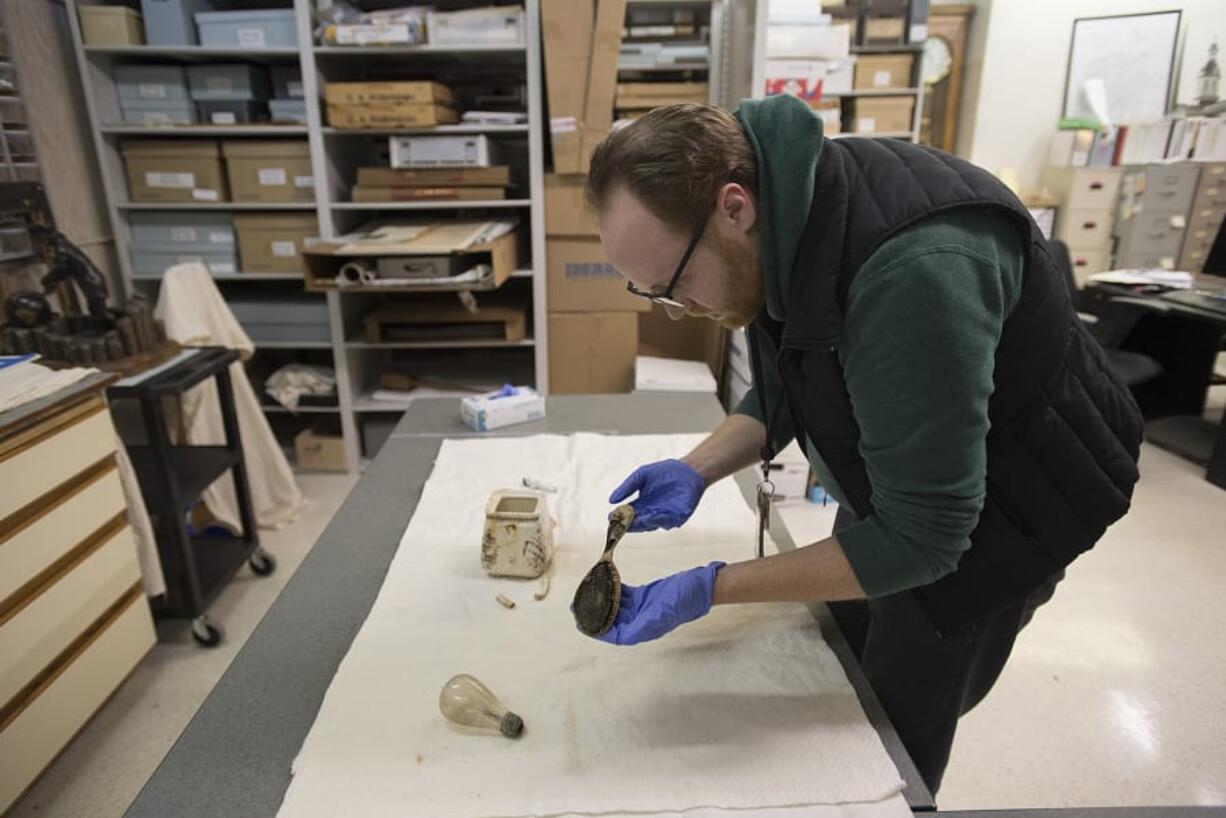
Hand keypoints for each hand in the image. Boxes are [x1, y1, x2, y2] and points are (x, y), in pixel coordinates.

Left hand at [594, 562, 724, 645]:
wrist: (701, 586)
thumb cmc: (684, 599)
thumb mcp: (662, 612)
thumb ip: (644, 623)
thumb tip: (623, 635)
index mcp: (643, 629)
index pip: (614, 634)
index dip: (597, 630)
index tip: (581, 623)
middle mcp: (641, 621)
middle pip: (612, 621)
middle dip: (594, 614)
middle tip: (577, 605)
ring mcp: (643, 608)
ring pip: (617, 607)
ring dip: (602, 601)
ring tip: (586, 594)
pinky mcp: (646, 596)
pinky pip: (625, 595)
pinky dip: (615, 590)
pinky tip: (606, 583)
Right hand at [609, 459, 705, 531]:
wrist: (688, 470)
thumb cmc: (664, 472)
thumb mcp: (641, 476)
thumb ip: (627, 487)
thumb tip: (611, 500)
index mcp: (642, 505)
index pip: (628, 515)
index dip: (619, 517)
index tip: (610, 518)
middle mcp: (652, 514)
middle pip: (638, 523)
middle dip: (629, 524)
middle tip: (620, 524)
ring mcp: (665, 517)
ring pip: (652, 524)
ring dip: (643, 523)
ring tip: (635, 521)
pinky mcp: (678, 517)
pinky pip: (668, 521)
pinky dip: (660, 519)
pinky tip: (652, 516)